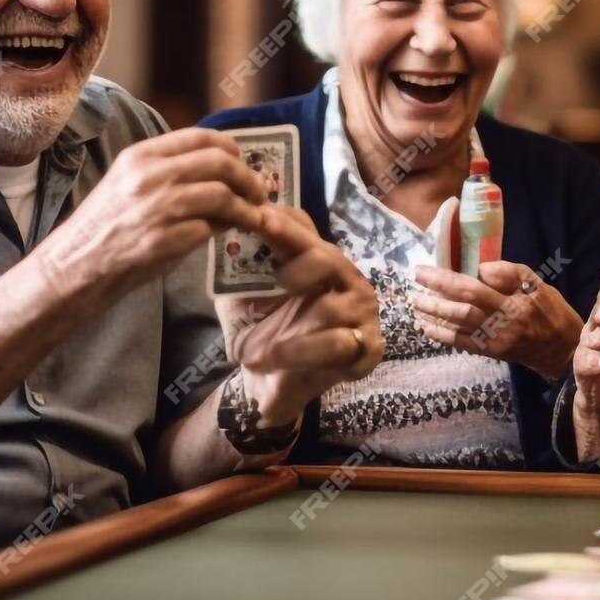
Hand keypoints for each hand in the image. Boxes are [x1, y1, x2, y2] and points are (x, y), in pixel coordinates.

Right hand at [37, 129, 267, 300]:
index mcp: (141, 156)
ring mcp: (157, 208)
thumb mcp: (130, 183)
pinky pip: (211, 229)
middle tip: (259, 192)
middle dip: (249, 178)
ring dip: (246, 208)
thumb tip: (222, 169)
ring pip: (223, 196)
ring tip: (253, 216)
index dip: (232, 148)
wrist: (75, 265)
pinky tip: (227, 234)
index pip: (202, 137)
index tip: (244, 163)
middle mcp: (150, 177)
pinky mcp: (165, 240)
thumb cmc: (106, 225)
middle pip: (221, 163)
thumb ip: (169, 171)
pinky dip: (225, 230)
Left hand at [224, 206, 382, 423]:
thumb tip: (231, 221)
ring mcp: (362, 315)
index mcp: (317, 263)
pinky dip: (305, 352)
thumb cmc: (259, 333)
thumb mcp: (242, 295)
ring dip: (293, 330)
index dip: (283, 224)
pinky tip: (282, 359)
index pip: (305, 232)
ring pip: (331, 307)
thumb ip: (239, 263)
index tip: (256, 215)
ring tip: (263, 350)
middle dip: (303, 263)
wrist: (266, 384)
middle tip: (279, 280)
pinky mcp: (369, 349)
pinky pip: (340, 343)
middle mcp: (346, 282)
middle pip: (329, 258)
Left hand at [411, 261, 583, 381]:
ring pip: (458, 324)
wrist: (563, 351)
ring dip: (434, 312)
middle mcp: (502, 322)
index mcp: (515, 302)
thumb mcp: (540, 286)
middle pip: (462, 305)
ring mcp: (494, 339)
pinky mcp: (491, 352)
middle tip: (416, 278)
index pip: (475, 287)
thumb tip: (482, 267)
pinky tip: (426, 326)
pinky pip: (462, 343)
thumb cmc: (552, 312)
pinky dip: (442, 334)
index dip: (449, 278)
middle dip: (435, 291)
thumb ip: (513, 273)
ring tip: (416, 301)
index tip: (430, 268)